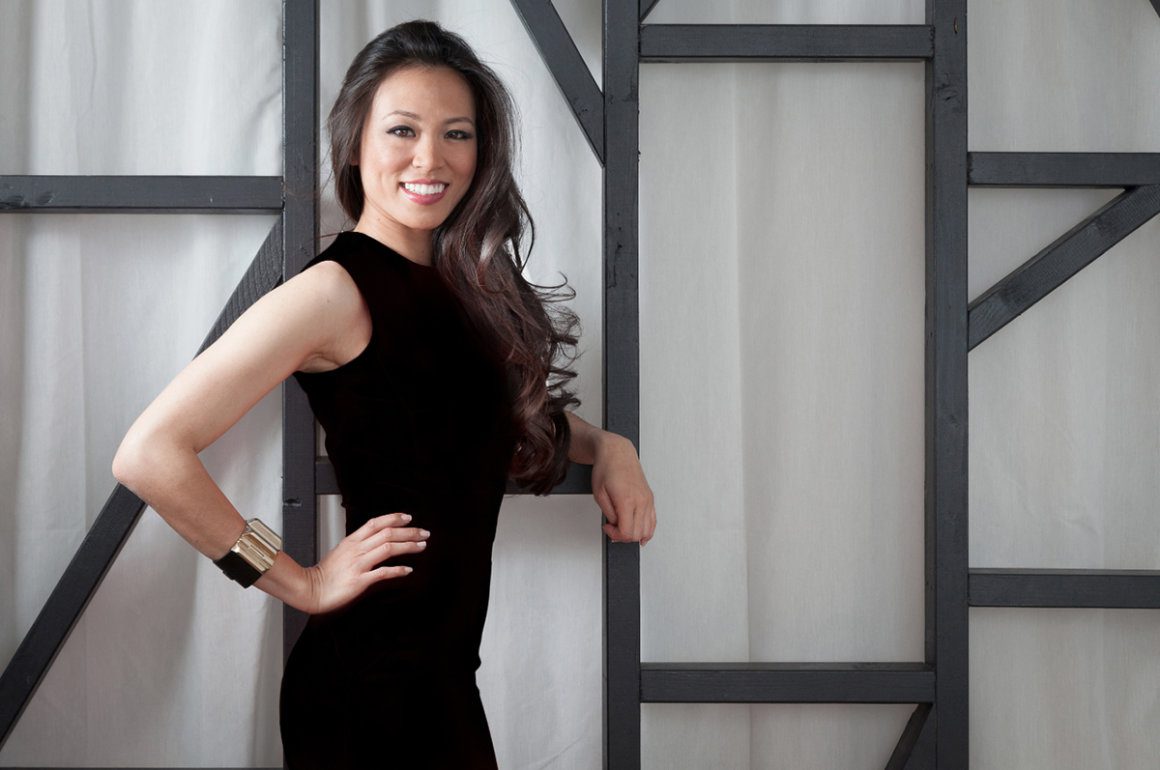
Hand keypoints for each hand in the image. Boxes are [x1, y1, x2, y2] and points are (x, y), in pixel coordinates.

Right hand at [301, 512, 427, 613]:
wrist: (309, 590)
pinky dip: (398, 570)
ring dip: (408, 546)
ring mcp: (358, 564)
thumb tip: (375, 541)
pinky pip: (383, 573)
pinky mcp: (359, 581)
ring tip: (421, 546)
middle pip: (387, 533)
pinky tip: (408, 570)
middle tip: (424, 533)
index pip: (376, 523)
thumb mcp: (341, 551)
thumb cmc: (325, 574)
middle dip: (409, 532)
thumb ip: (358, 545)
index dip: (394, 518)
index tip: (409, 518)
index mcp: (352, 541)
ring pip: (388, 548)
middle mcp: (357, 549)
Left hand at [592, 434, 656, 545]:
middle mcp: (641, 500)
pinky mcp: (650, 498)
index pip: (626, 531)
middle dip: (623, 536)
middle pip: (638, 534)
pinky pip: (654, 521)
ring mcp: (648, 499)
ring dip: (635, 535)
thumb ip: (608, 513)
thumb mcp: (599, 494)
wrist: (617, 453)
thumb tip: (615, 525)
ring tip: (623, 528)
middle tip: (612, 528)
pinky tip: (640, 533)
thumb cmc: (607, 468)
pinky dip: (647, 530)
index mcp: (627, 499)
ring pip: (648, 530)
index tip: (607, 528)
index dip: (614, 535)